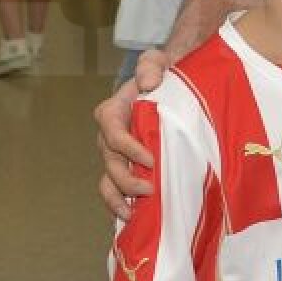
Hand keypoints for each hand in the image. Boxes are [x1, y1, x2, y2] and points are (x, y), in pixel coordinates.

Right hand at [95, 50, 169, 219]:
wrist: (173, 86)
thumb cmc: (163, 73)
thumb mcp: (157, 61)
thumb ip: (151, 65)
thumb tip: (147, 82)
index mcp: (114, 111)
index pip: (111, 131)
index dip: (127, 148)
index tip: (150, 160)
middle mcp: (111, 136)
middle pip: (109, 162)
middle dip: (126, 180)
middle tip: (151, 190)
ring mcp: (118, 155)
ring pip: (108, 180)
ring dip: (118, 200)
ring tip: (134, 215)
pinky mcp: (130, 167)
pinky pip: (119, 189)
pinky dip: (124, 204)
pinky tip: (137, 219)